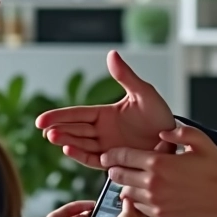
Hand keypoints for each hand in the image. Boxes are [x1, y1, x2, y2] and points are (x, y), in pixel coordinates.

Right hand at [36, 50, 175, 168]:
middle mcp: (102, 131)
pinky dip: (81, 155)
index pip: (77, 114)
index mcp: (105, 114)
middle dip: (59, 130)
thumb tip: (112, 54)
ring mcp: (107, 147)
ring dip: (66, 141)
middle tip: (45, 130)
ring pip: (80, 144)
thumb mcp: (144, 93)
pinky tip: (69, 150)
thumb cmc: (160, 115)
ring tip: (53, 138)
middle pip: (75, 130)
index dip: (59, 116)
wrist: (174, 140)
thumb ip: (126, 76)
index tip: (41, 120)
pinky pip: (93, 159)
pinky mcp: (114, 161)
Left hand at [101, 124, 216, 216]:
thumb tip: (162, 131)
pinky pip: (139, 208)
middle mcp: (154, 184)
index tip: (108, 155)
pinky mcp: (161, 216)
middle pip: (120, 176)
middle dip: (114, 170)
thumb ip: (178, 132)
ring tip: (131, 180)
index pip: (125, 157)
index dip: (113, 154)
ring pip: (127, 194)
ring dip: (126, 186)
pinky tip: (144, 194)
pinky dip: (137, 200)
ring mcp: (156, 203)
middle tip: (114, 167)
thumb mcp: (200, 141)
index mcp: (159, 163)